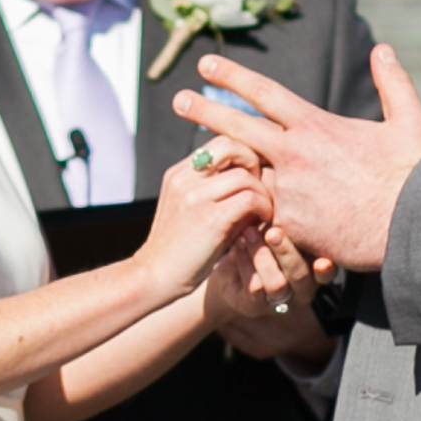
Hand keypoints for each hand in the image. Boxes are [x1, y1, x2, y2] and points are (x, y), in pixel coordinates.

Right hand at [134, 133, 274, 295]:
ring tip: (265, 211)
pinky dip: (264, 210)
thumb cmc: (180, 250)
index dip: (245, 154)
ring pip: (246, 175)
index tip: (256, 176)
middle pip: (232, 145)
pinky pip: (250, 199)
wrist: (155, 278)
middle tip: (262, 189)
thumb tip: (258, 178)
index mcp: (179, 173)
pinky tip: (263, 224)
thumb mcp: (191, 210)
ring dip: (264, 193)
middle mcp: (184, 177)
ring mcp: (195, 196)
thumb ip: (216, 191)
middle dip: (256, 163)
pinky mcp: (210, 218)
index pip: (221, 142)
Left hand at [180, 47, 420, 273]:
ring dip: (219, 168)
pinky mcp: (290, 227)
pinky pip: (259, 217)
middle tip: (177, 99)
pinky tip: (222, 213)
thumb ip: (392, 83)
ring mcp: (287, 192)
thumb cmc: (414, 174)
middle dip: (205, 111)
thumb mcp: (410, 120)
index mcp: (315, 126)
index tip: (206, 65)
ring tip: (191, 162)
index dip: (233, 76)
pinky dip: (244, 213)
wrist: (412, 227)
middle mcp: (293, 155)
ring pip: (243, 175)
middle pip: (237, 128)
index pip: (265, 93)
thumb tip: (383, 50)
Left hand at [204, 225, 334, 366]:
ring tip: (249, 233)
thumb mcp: (276, 230)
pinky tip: (238, 245)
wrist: (226, 268)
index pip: (327, 272)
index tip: (322, 260)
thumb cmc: (260, 242)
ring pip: (278, 284)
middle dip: (287, 253)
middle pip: (301, 276)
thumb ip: (288, 224)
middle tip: (272, 232)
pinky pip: (254, 287)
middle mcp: (301, 290)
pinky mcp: (254, 306)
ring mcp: (279, 301)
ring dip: (262, 256)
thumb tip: (292, 196)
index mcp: (313, 270)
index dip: (326, 268)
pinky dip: (245, 262)